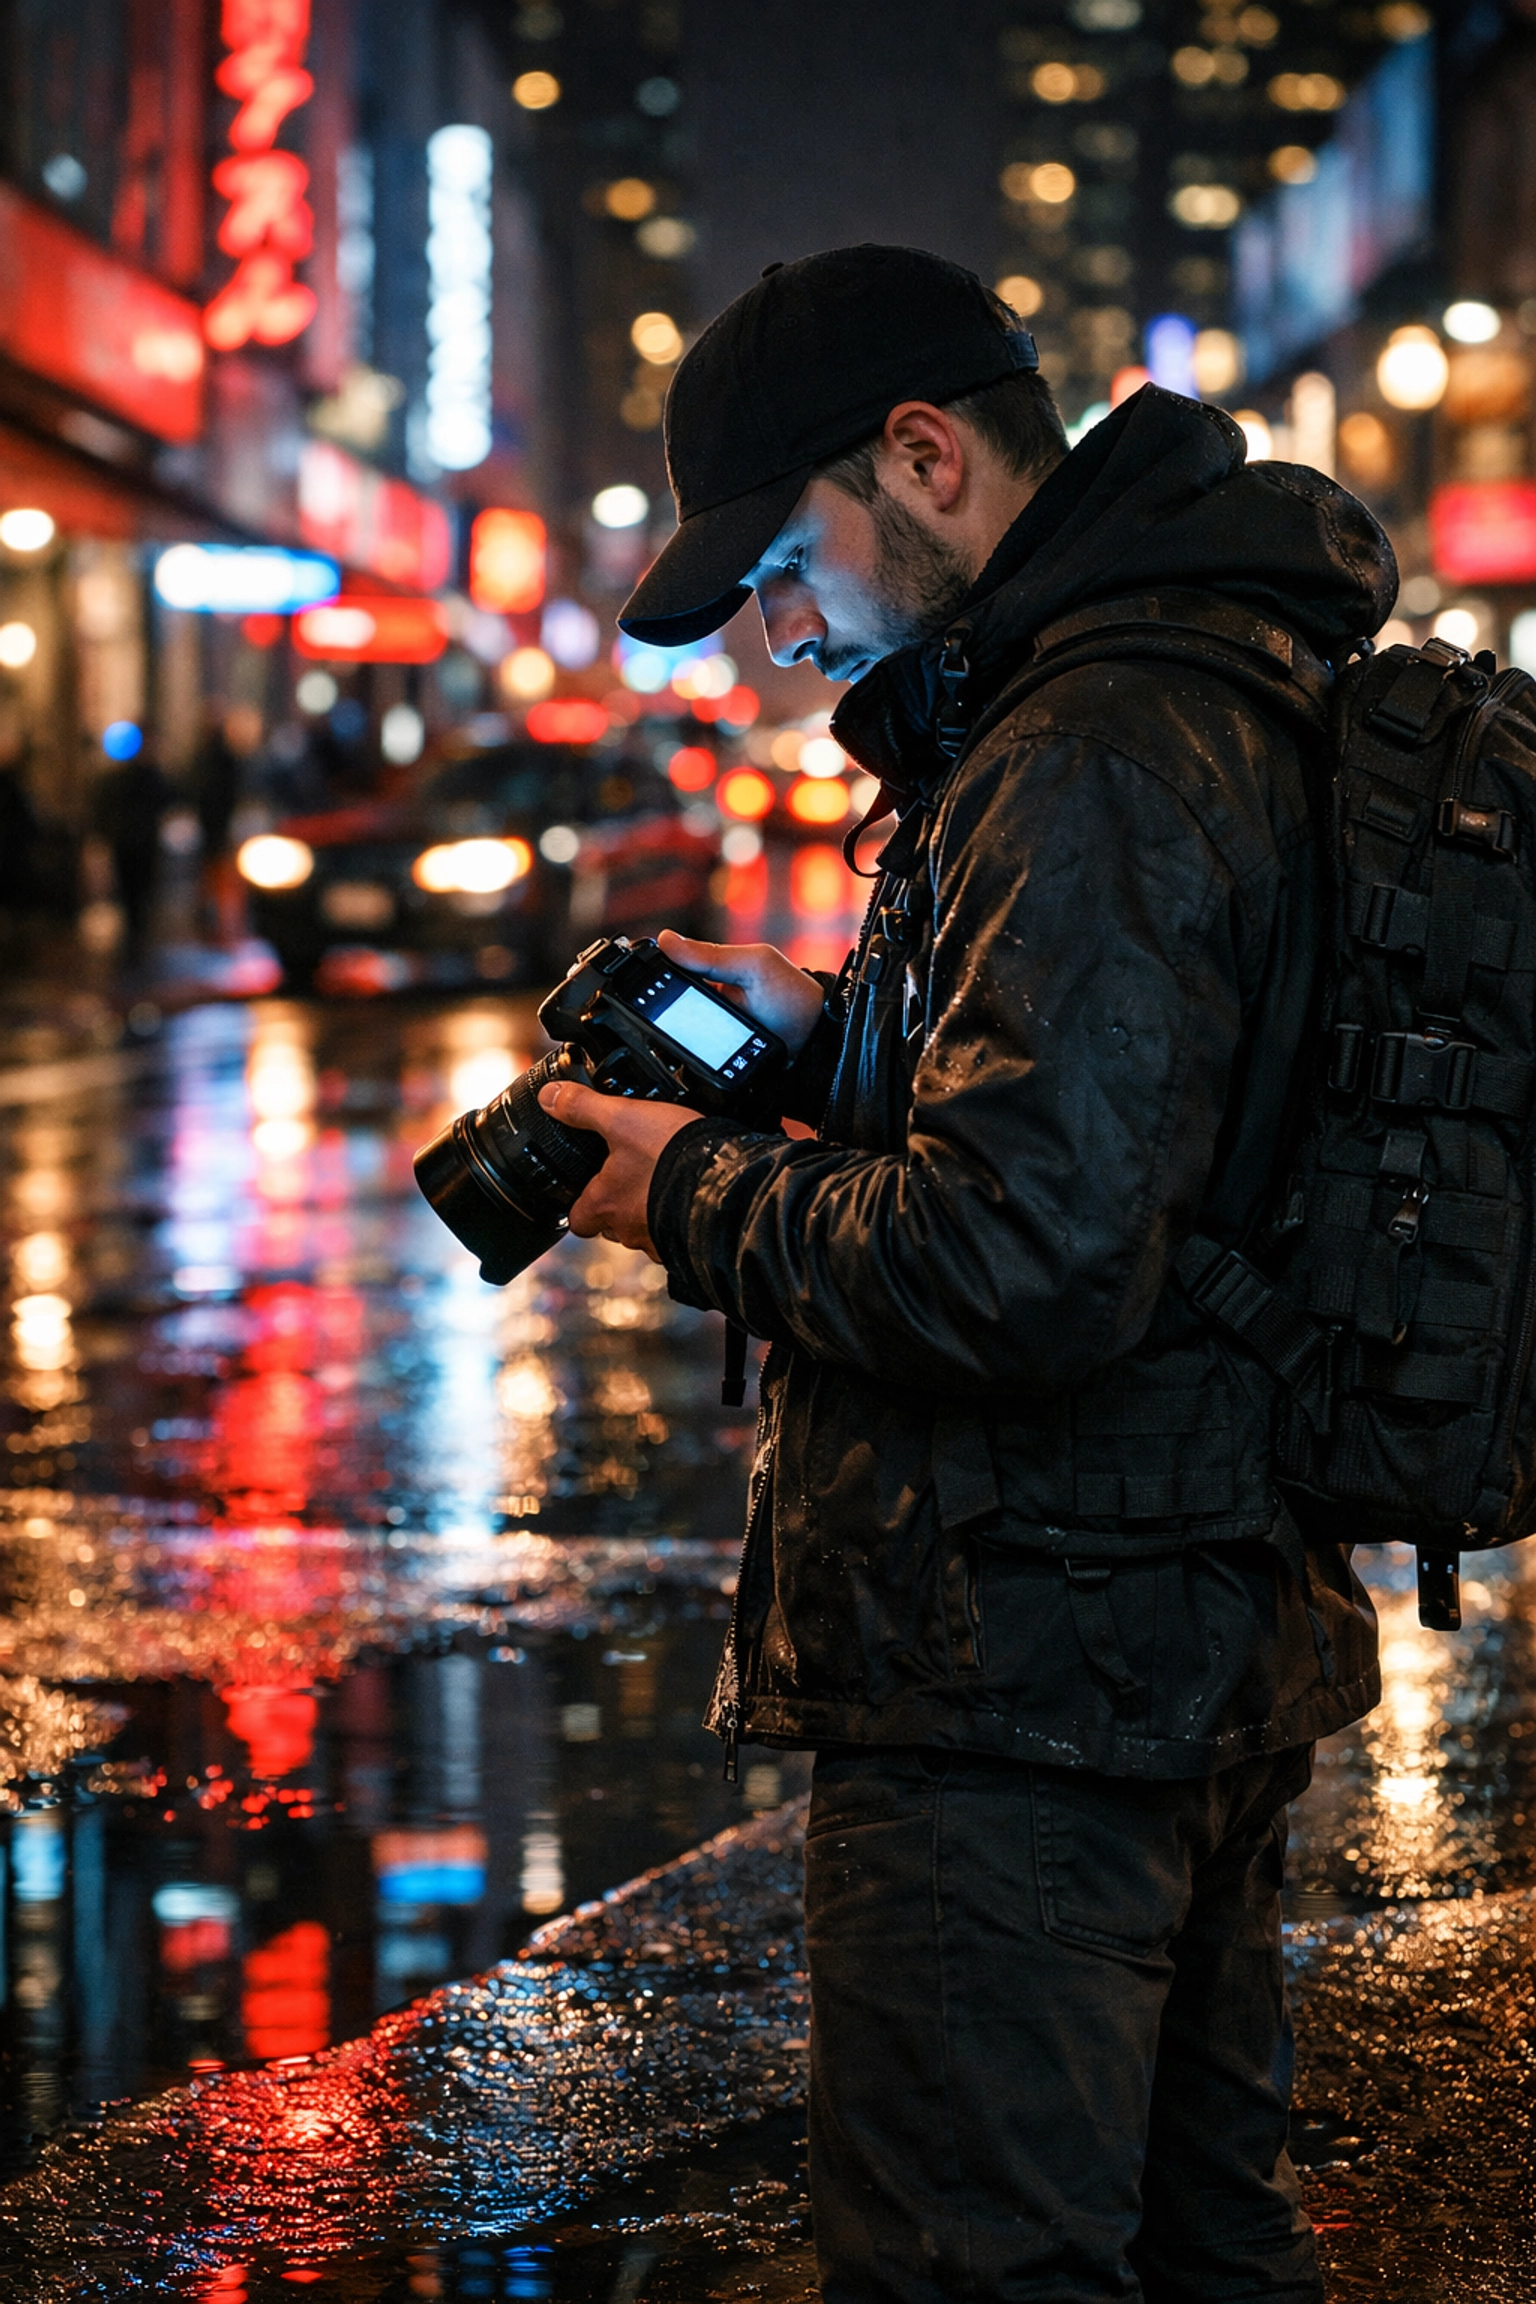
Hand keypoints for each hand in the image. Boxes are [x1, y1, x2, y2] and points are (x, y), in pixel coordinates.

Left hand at [537, 1078, 701, 1259]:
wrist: (726, 1183)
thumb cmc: (670, 1156)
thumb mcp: (623, 1118)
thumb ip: (583, 1107)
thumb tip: (550, 1097)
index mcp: (605, 1203)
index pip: (577, 1219)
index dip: (580, 1203)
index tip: (587, 1187)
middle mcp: (628, 1229)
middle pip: (611, 1226)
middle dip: (618, 1206)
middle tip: (630, 1177)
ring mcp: (659, 1239)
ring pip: (644, 1230)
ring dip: (649, 1210)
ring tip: (662, 1181)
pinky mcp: (688, 1240)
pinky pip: (676, 1233)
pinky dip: (678, 1216)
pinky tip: (688, 1193)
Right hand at [658, 929, 824, 1053]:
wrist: (816, 1040)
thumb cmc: (791, 996)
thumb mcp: (753, 966)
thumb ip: (712, 955)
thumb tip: (666, 940)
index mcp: (710, 974)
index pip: (668, 973)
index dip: (650, 979)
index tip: (637, 986)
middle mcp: (705, 1004)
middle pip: (664, 1010)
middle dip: (653, 1015)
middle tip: (645, 1018)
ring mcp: (708, 1035)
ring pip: (672, 1040)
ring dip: (663, 1043)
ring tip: (655, 1044)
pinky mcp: (714, 1061)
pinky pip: (689, 1064)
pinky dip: (680, 1066)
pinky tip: (673, 1065)